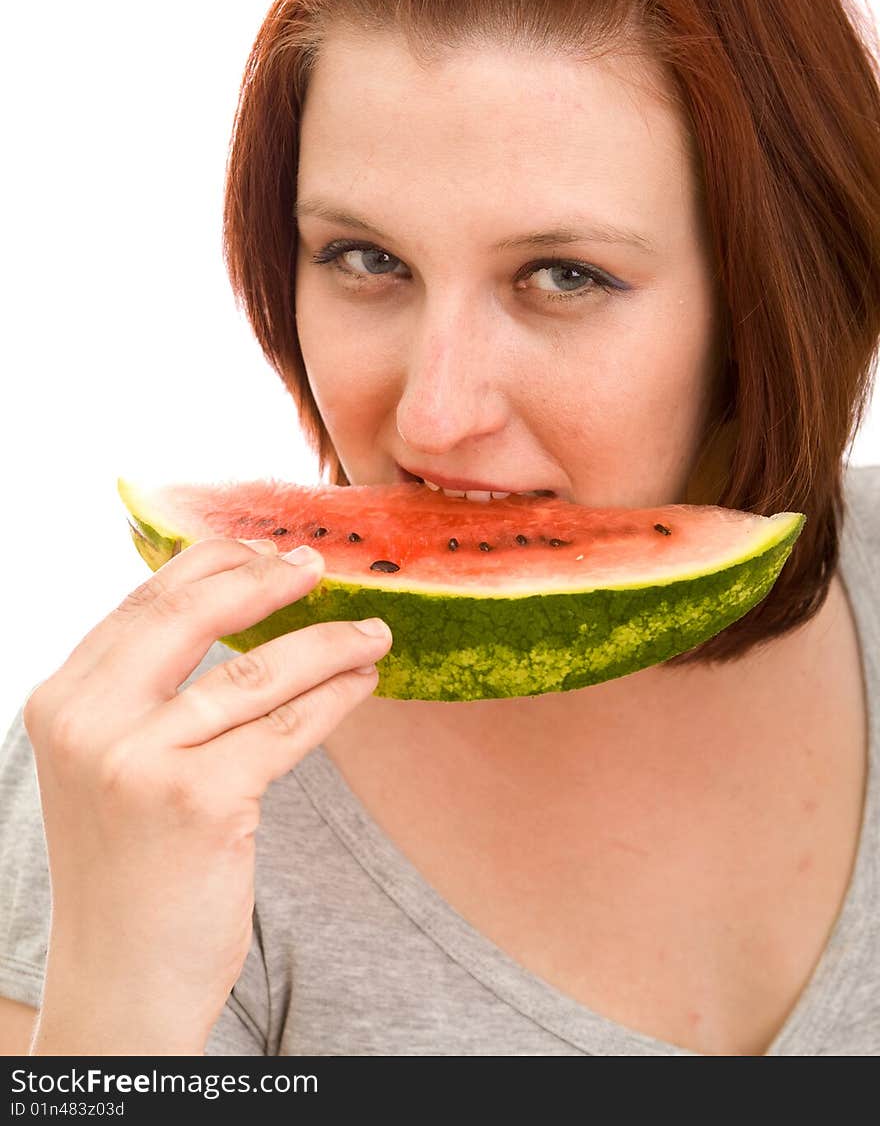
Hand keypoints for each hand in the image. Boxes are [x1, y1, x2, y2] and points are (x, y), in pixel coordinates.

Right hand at [23, 536, 389, 1053]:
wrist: (122, 978)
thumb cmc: (130, 865)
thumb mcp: (110, 762)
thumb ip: (145, 689)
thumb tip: (232, 601)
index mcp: (63, 700)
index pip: (145, 603)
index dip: (214, 564)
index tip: (267, 550)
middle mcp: (89, 722)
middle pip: (193, 615)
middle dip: (267, 581)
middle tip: (320, 567)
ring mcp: (140, 761)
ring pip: (254, 672)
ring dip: (327, 643)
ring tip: (373, 632)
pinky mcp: (199, 802)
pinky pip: (287, 727)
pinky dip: (335, 697)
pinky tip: (362, 683)